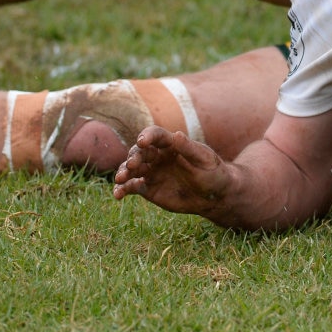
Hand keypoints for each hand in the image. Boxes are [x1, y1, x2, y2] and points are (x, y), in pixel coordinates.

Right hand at [112, 126, 230, 214]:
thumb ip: (189, 149)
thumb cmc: (213, 173)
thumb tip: (176, 134)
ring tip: (120, 179)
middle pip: (139, 152)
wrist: (214, 196)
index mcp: (172, 145)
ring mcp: (151, 172)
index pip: (156, 135)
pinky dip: (122, 189)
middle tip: (132, 165)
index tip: (143, 142)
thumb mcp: (204, 160)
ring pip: (131, 168)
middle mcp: (158, 156)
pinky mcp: (147, 187)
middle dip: (134, 157)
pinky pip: (131, 186)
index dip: (148, 136)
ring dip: (123, 171)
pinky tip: (118, 194)